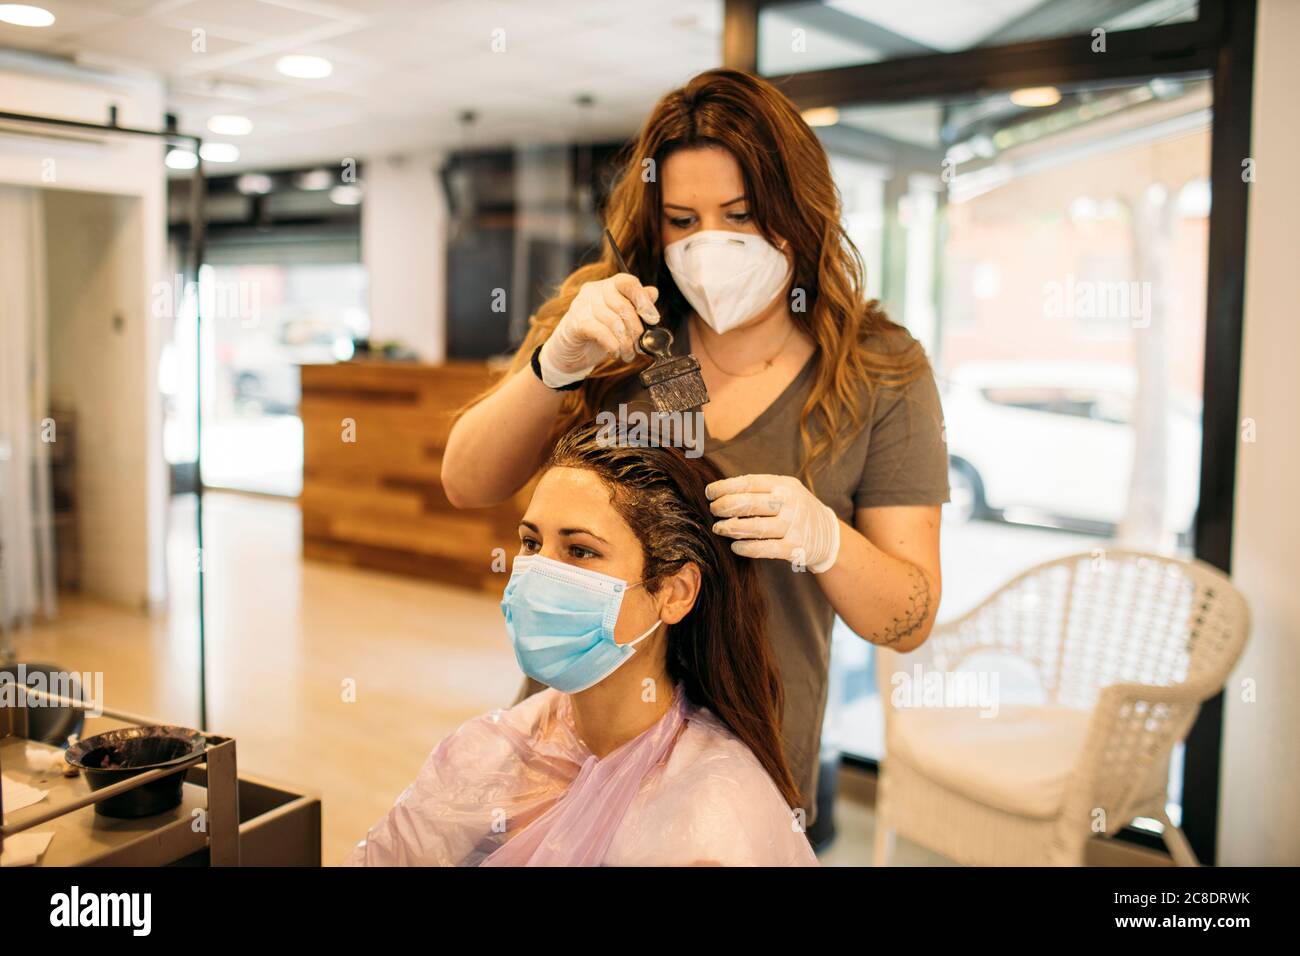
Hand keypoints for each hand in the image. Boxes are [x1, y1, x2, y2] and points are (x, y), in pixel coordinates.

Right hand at [537, 274, 658, 386]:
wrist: (570, 350)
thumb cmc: (598, 333)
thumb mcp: (621, 320)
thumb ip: (636, 305)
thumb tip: (653, 293)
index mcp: (608, 286)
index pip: (628, 282)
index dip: (643, 300)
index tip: (653, 319)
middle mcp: (594, 291)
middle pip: (623, 307)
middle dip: (636, 330)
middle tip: (641, 346)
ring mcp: (583, 305)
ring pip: (614, 322)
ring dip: (625, 343)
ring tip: (628, 354)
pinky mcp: (576, 322)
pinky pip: (601, 333)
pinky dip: (613, 346)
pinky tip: (615, 353)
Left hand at [705, 474, 840, 572]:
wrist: (828, 534)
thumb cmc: (796, 509)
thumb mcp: (785, 490)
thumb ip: (760, 489)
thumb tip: (722, 492)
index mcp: (784, 485)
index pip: (749, 483)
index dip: (725, 487)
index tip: (709, 492)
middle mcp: (790, 504)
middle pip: (750, 503)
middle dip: (725, 506)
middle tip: (712, 510)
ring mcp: (793, 526)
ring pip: (756, 527)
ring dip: (732, 528)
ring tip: (719, 528)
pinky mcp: (795, 548)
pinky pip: (766, 548)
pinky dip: (747, 548)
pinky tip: (735, 546)